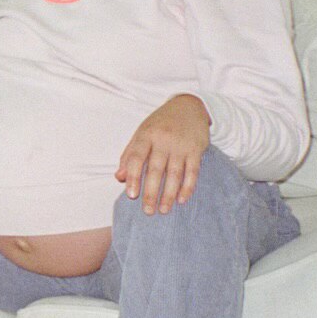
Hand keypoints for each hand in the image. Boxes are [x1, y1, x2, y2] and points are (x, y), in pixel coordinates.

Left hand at [116, 94, 210, 214]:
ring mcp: (181, 145)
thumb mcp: (141, 134)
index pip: (137, 157)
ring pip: (175, 174)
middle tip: (148, 211)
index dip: (133, 177)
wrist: (189, 106)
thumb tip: (120, 178)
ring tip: (163, 210)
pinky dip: (188, 187)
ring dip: (169, 194)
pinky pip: (192, 172)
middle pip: (156, 170)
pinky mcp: (196, 149)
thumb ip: (129, 155)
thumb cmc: (160, 124)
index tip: (132, 195)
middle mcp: (163, 140)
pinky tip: (182, 200)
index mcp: (146, 135)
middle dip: (151, 193)